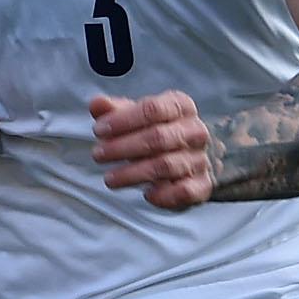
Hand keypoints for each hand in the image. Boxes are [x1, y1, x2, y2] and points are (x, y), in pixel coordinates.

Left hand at [91, 90, 213, 209]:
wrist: (189, 157)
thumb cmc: (155, 132)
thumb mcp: (135, 117)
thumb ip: (115, 110)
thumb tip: (96, 104)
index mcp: (181, 106)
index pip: (152, 109)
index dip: (123, 120)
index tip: (99, 130)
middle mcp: (195, 131)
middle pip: (158, 138)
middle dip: (123, 147)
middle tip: (98, 155)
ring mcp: (200, 158)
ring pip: (166, 166)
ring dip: (133, 173)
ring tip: (110, 178)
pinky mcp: (202, 184)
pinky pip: (184, 191)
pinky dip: (164, 195)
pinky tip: (146, 194)